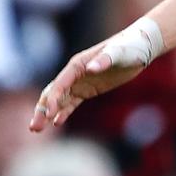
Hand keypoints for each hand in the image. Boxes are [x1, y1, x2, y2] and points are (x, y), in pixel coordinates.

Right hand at [29, 20, 161, 131]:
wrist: (141, 47)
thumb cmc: (129, 46)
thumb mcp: (118, 53)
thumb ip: (104, 60)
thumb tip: (90, 68)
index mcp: (78, 64)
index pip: (60, 84)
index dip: (53, 99)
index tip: (49, 114)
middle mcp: (75, 73)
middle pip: (53, 93)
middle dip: (42, 109)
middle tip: (34, 127)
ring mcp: (81, 82)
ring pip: (59, 100)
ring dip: (48, 113)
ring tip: (37, 129)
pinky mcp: (89, 89)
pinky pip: (72, 103)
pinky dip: (63, 112)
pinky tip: (57, 122)